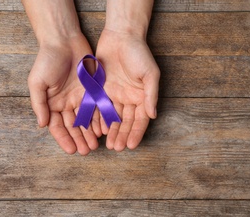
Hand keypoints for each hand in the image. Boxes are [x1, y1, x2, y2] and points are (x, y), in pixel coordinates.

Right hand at [28, 34, 100, 154]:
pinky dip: (100, 119)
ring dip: (90, 133)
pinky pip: (98, 108)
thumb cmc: (48, 60)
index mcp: (52, 104)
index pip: (58, 127)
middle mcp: (67, 103)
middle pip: (74, 126)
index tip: (71, 151)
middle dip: (80, 139)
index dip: (64, 139)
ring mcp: (81, 98)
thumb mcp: (37, 82)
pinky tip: (104, 130)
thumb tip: (42, 125)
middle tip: (87, 151)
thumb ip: (39, 104)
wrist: (64, 41)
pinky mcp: (93, 90)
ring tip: (96, 145)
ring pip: (87, 120)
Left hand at [96, 29, 159, 150]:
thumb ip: (151, 95)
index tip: (131, 145)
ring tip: (107, 144)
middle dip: (122, 135)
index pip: (140, 119)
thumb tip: (153, 115)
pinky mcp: (101, 89)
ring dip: (111, 131)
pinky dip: (99, 118)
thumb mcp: (150, 74)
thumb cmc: (139, 54)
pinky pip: (99, 107)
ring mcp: (115, 95)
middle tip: (116, 148)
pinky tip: (97, 130)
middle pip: (126, 122)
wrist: (121, 36)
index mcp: (142, 97)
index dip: (136, 133)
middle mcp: (129, 99)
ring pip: (112, 117)